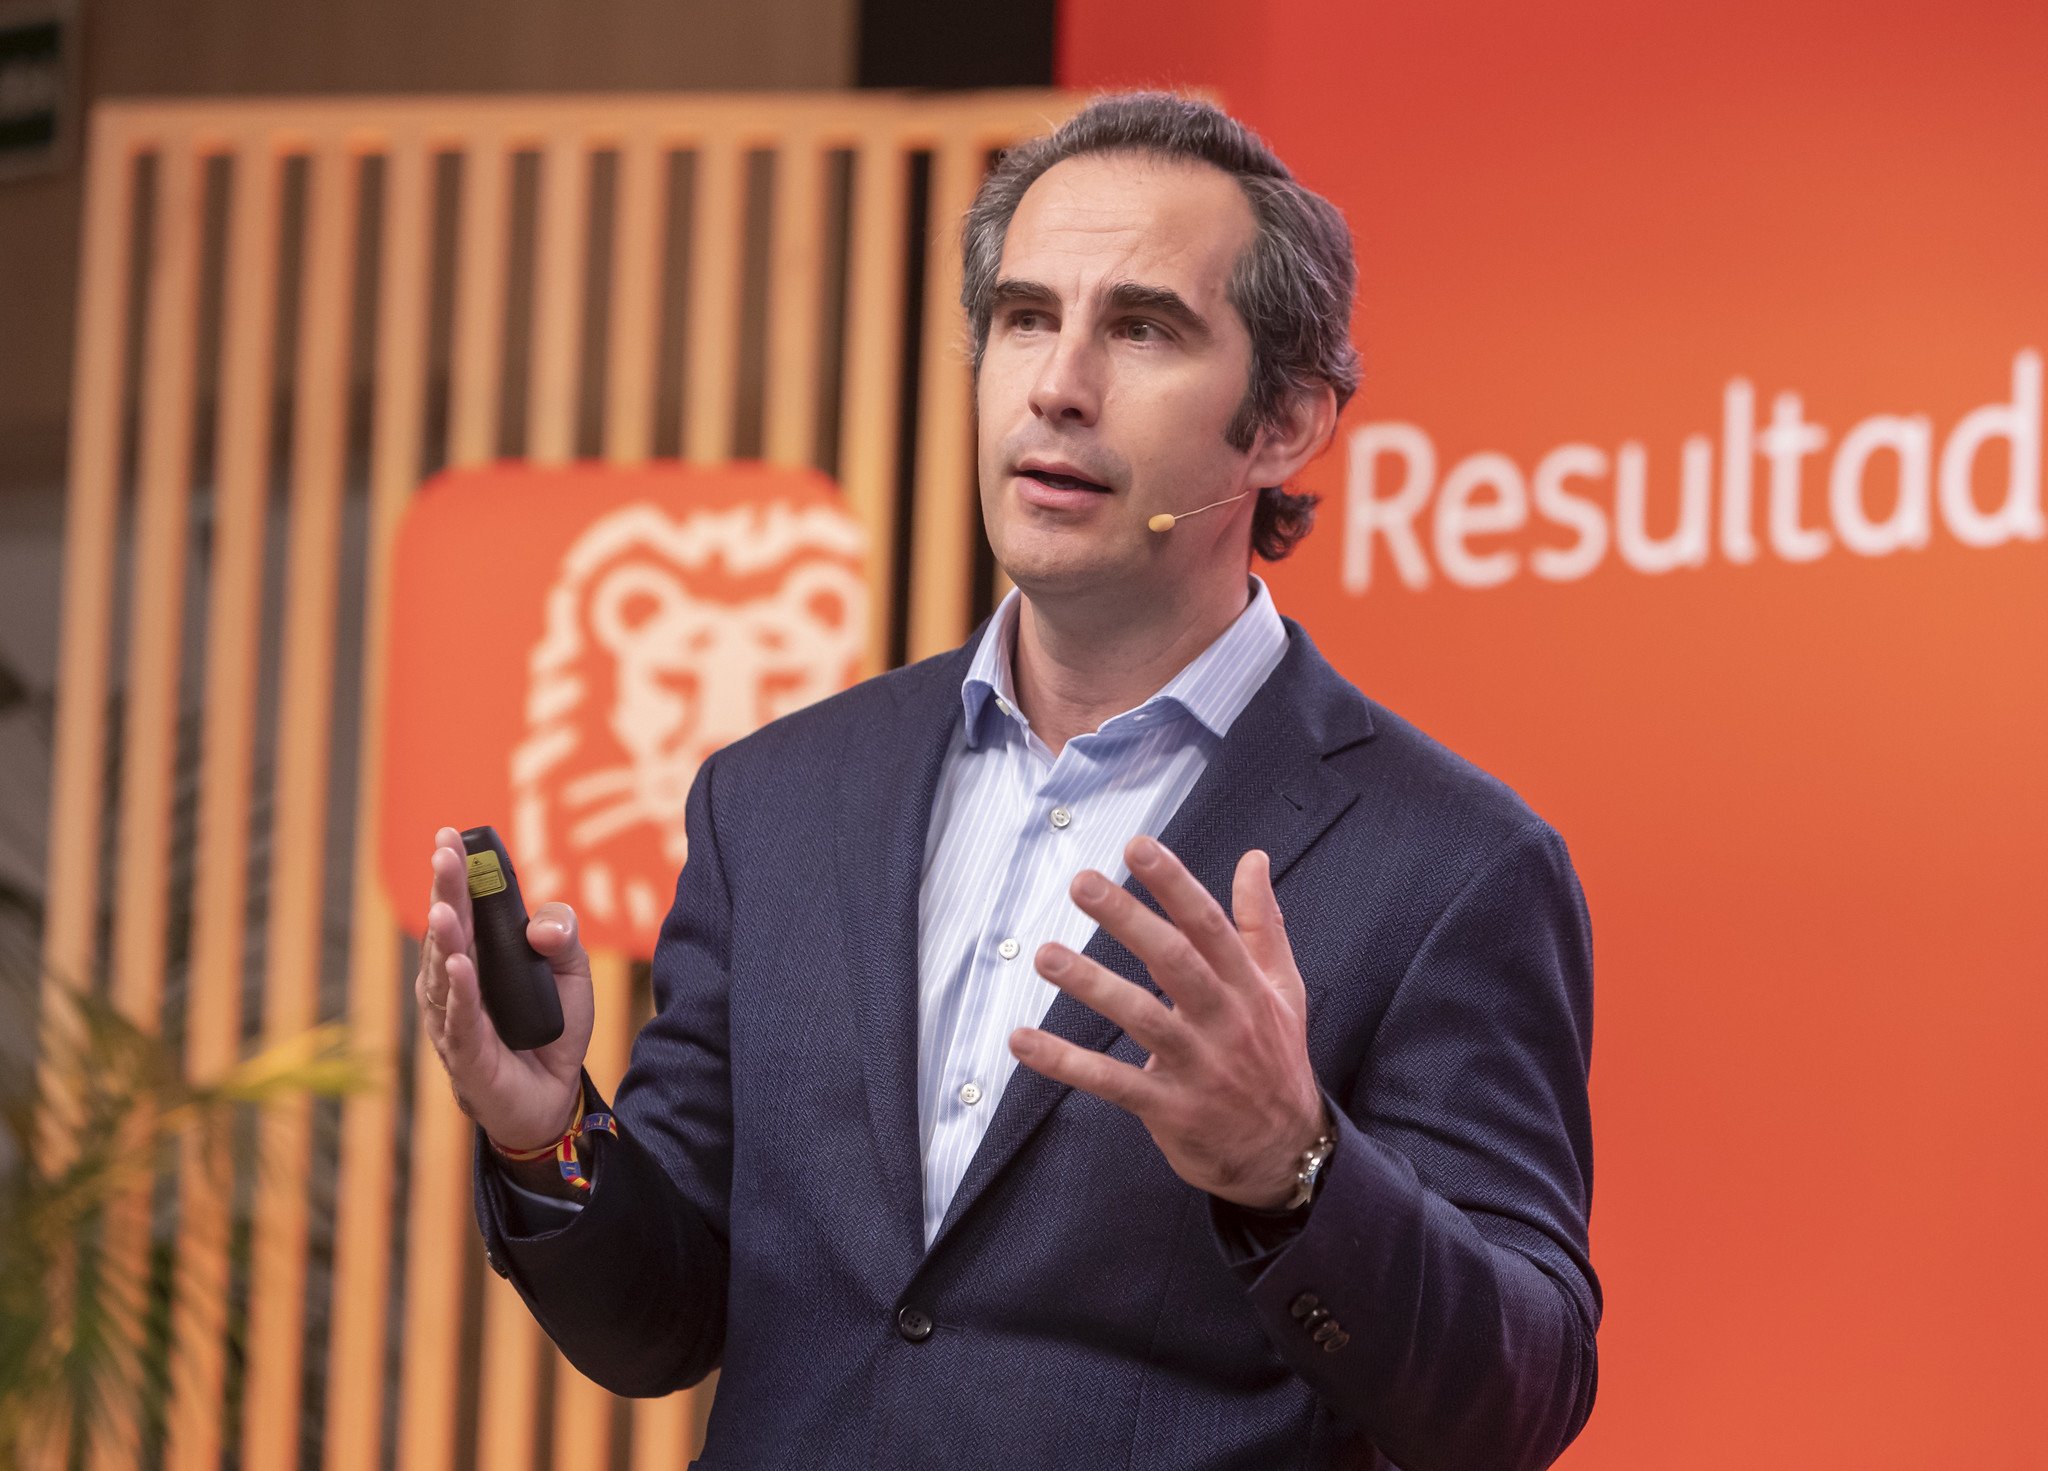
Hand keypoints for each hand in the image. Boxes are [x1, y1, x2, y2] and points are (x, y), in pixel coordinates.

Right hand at [415, 826, 595, 1151]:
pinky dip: (460, 991)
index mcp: (479, 956)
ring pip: (445, 972)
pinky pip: (461, 1019)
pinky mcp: (466, 1055)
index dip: (458, 873)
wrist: (552, 1098)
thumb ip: (563, 938)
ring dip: (446, 938)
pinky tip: (459, 963)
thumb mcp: (573, 975)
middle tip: (444, 852)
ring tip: (447, 907)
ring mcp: (455, 1019)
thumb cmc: (551, 1030)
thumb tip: (539, 925)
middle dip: (446, 890)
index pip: (465, 907)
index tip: (452, 836)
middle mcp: (456, 983)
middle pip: (449, 930)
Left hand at [1009, 835, 1326, 1208]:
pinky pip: (1112, 1082)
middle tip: (1082, 883)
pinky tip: (1024, 1040)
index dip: (1174, 884)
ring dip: (1091, 984)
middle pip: (1174, 961)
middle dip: (1127, 919)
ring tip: (1045, 955)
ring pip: (1141, 1018)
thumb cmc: (1276, 1059)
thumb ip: (1261, 923)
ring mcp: (1197, 1066)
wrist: (1286, 1153)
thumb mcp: (1284, 988)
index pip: (1209, 925)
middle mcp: (1224, 1020)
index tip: (1137, 847)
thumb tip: (1253, 858)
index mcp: (1248, 986)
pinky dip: (1066, 1062)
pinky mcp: (1169, 1108)